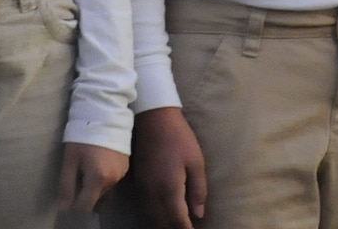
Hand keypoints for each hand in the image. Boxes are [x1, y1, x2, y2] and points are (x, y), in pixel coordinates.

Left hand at [58, 142, 128, 212]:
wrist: (106, 112)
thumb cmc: (83, 135)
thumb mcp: (70, 160)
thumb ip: (67, 186)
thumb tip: (64, 207)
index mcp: (98, 179)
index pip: (85, 207)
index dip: (74, 205)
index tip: (68, 193)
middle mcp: (113, 180)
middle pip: (94, 198)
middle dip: (84, 192)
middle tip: (76, 172)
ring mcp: (121, 173)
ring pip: (103, 189)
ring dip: (94, 184)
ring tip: (87, 164)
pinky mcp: (126, 166)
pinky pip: (111, 179)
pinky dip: (103, 176)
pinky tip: (98, 161)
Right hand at [133, 106, 207, 226]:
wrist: (153, 119)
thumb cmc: (180, 139)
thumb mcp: (196, 162)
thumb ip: (198, 190)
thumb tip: (198, 214)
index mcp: (169, 189)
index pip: (177, 220)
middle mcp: (153, 194)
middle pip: (163, 221)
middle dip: (175, 227)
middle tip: (187, 228)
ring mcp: (143, 189)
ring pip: (152, 216)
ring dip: (164, 222)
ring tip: (178, 223)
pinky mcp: (138, 183)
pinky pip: (146, 207)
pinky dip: (156, 214)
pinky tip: (164, 212)